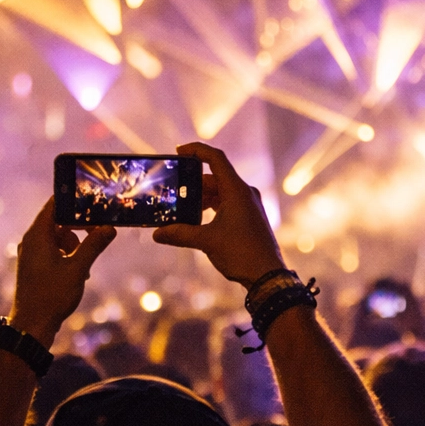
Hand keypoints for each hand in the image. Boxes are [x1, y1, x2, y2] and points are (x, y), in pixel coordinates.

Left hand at [10, 198, 115, 347]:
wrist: (32, 325)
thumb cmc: (51, 296)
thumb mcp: (78, 269)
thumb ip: (94, 245)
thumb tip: (109, 228)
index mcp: (38, 236)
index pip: (54, 205)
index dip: (74, 201)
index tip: (93, 202)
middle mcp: (32, 241)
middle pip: (59, 221)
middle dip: (80, 227)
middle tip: (99, 233)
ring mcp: (33, 254)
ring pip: (59, 238)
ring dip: (76, 245)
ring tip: (86, 263)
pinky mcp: (36, 267)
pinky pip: (55, 252)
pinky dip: (69, 256)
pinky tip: (80, 273)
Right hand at [152, 142, 284, 286]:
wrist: (267, 275)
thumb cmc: (241, 253)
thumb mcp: (206, 241)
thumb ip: (180, 234)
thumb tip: (157, 234)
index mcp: (236, 190)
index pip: (215, 158)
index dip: (196, 150)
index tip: (179, 152)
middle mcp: (244, 193)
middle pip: (215, 178)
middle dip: (193, 183)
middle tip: (173, 190)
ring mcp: (248, 205)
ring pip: (220, 192)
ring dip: (201, 197)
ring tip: (182, 208)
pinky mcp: (249, 217)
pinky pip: (227, 204)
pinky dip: (211, 207)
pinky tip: (197, 220)